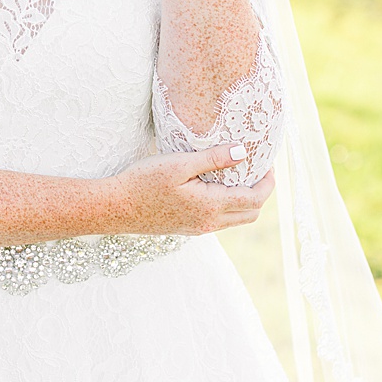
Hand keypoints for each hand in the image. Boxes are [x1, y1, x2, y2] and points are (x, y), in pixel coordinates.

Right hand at [106, 145, 274, 235]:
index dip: (267, 182)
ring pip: (235, 220)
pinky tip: (213, 189)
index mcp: (211, 206)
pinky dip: (227, 206)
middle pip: (251, 214)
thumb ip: (212, 159)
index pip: (254, 198)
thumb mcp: (178, 163)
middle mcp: (209, 222)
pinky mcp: (187, 229)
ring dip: (244, 201)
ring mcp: (198, 228)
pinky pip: (219, 221)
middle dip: (260, 194)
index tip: (268, 164)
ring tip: (236, 177)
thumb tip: (242, 152)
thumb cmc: (142, 182)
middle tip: (257, 171)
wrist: (114, 208)